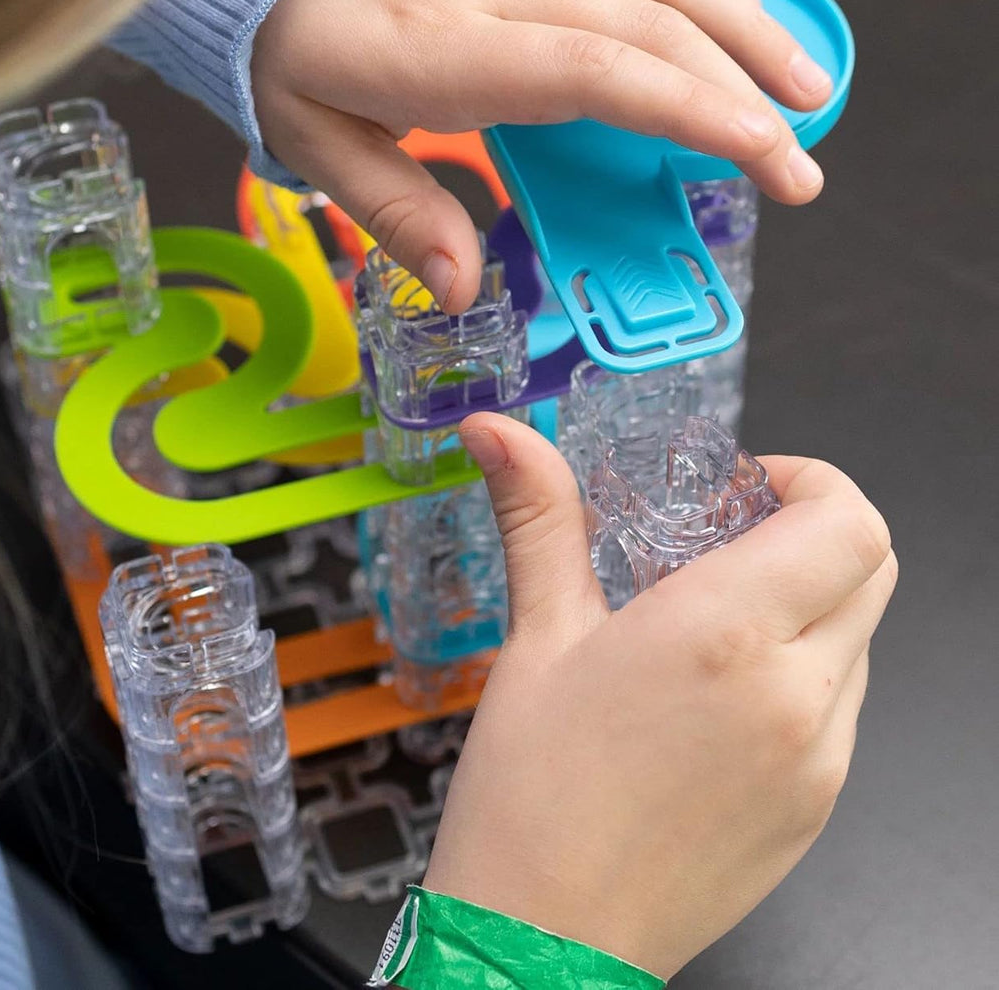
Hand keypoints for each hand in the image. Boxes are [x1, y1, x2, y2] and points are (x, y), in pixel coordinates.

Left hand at [252, 0, 832, 311]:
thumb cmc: (286, 40)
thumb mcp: (315, 142)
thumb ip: (395, 214)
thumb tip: (462, 289)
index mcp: (440, 44)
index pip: (596, 70)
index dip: (694, 112)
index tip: (762, 159)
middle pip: (651, 22)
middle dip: (745, 93)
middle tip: (800, 163)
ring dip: (746, 22)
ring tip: (803, 85)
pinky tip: (734, 19)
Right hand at [422, 413, 896, 979]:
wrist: (542, 939)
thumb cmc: (530, 790)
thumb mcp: (536, 636)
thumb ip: (539, 517)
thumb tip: (498, 432)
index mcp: (725, 633)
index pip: (849, 520)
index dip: (812, 480)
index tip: (748, 486)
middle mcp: (795, 694)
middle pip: (872, 566)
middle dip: (814, 532)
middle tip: (729, 540)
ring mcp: (819, 760)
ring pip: (861, 638)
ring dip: (809, 605)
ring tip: (710, 627)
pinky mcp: (818, 808)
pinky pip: (842, 710)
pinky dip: (802, 674)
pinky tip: (716, 699)